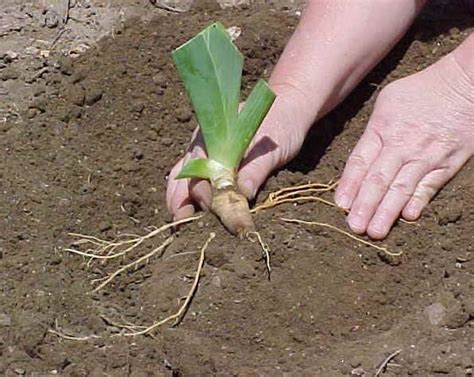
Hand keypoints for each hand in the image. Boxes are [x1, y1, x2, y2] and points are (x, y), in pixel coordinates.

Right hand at [166, 91, 310, 219]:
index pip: (199, 164)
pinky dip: (191, 199)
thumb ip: (256, 170)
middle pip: (186, 174)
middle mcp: (203, 146)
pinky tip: (190, 216)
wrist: (287, 113)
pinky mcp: (215, 168)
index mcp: (213, 135)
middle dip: (182, 199)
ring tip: (180, 224)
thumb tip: (243, 194)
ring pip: (185, 180)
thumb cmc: (280, 126)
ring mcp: (206, 157)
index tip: (209, 206)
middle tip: (182, 222)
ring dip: (181, 201)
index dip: (201, 187)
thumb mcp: (271, 149)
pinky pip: (196, 183)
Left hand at [335, 42, 473, 238]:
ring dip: (387, 212)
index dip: (349, 185)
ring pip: (402, 188)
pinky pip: (430, 185)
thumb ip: (372, 132)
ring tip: (375, 231)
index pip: (360, 162)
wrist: (464, 83)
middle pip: (378, 180)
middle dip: (364, 205)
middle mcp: (401, 145)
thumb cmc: (421, 91)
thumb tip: (360, 159)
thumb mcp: (387, 101)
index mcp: (382, 129)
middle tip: (354, 227)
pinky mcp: (447, 163)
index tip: (340, 205)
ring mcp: (425, 156)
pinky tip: (408, 217)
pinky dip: (419, 201)